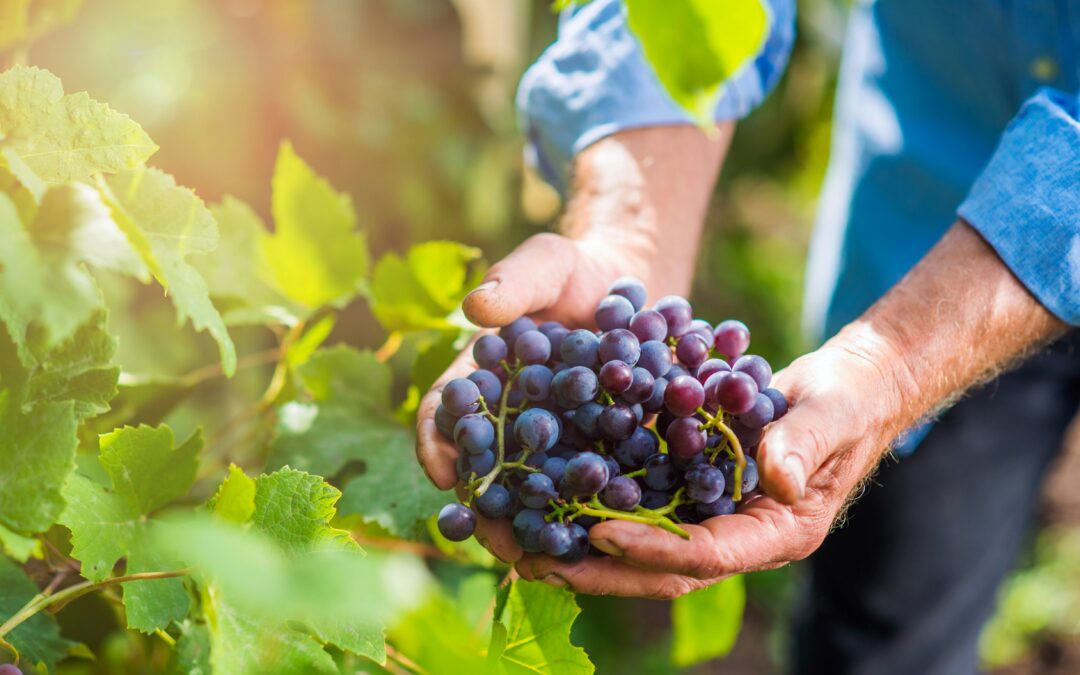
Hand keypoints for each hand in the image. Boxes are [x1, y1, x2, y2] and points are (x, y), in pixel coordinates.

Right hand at [415, 232, 660, 561]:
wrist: (633, 285)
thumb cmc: (575, 271)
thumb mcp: (546, 264)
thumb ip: (514, 282)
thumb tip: (475, 307)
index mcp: (479, 379)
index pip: (444, 414)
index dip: (437, 441)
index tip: (442, 470)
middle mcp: (506, 419)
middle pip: (486, 467)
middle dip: (488, 505)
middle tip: (495, 536)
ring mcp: (551, 442)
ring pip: (534, 489)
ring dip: (538, 522)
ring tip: (548, 554)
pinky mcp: (597, 453)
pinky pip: (588, 486)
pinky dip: (590, 510)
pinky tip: (603, 535)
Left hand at [516, 328, 913, 596]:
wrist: (843, 389)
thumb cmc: (848, 399)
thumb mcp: (833, 413)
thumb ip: (806, 445)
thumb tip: (779, 480)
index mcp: (776, 533)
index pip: (707, 555)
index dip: (653, 548)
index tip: (598, 533)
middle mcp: (737, 535)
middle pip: (660, 568)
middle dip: (599, 568)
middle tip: (534, 557)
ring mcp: (710, 516)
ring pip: (640, 545)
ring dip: (583, 547)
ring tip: (523, 538)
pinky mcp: (690, 489)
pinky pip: (638, 506)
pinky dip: (595, 503)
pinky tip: (546, 493)